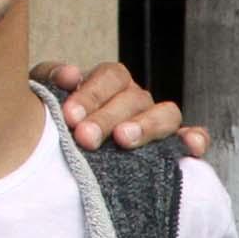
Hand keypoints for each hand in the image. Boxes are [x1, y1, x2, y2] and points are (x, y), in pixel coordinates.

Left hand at [38, 60, 207, 156]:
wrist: (52, 163)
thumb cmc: (51, 126)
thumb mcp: (43, 98)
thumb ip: (50, 80)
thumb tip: (69, 75)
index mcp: (110, 83)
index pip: (110, 77)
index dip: (92, 94)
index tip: (69, 116)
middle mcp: (136, 100)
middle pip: (134, 98)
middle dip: (108, 117)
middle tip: (85, 137)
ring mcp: (157, 122)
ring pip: (167, 113)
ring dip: (147, 125)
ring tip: (124, 140)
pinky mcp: (173, 149)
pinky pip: (191, 138)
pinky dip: (194, 139)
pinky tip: (190, 147)